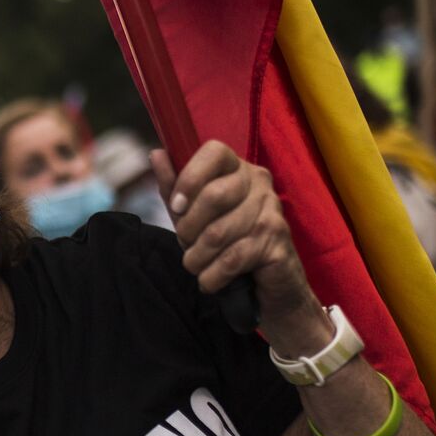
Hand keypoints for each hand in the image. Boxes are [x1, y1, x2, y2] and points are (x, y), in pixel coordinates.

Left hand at [151, 141, 332, 353]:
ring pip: (218, 233)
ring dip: (197, 258)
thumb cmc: (227, 243)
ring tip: (196, 266)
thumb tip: (157, 153)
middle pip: (213, 196)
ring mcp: (272, 212)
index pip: (214, 151)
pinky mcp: (277, 243)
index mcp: (238, 168)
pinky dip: (211, 276)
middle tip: (186, 244)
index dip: (189, 178)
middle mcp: (259, 184)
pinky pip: (232, 259)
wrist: (269, 285)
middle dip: (188, 228)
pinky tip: (209, 280)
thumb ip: (175, 186)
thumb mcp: (194, 215)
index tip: (176, 206)